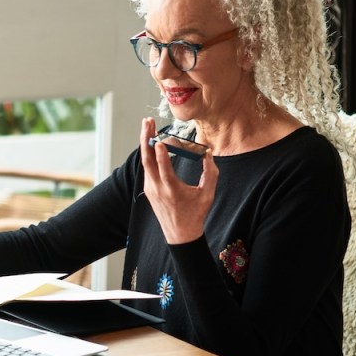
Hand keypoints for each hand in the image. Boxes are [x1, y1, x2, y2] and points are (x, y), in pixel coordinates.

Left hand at [138, 117, 216, 244]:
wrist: (180, 234)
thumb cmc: (196, 214)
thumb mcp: (208, 194)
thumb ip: (210, 173)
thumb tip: (209, 153)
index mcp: (172, 190)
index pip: (163, 169)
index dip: (160, 154)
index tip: (158, 140)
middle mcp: (158, 188)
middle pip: (147, 160)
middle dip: (146, 138)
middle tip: (147, 121)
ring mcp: (151, 189)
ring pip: (145, 162)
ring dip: (145, 143)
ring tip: (147, 126)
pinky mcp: (148, 189)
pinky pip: (146, 168)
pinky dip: (147, 153)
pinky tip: (150, 142)